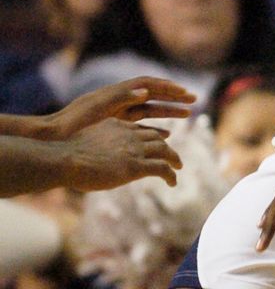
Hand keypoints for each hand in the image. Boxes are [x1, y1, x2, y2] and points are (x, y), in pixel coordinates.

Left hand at [42, 76, 194, 139]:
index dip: (167, 87)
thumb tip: (145, 91)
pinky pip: (139, 125)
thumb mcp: (97, 108)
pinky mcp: (114, 127)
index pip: (148, 84)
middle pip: (152, 95)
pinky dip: (154, 127)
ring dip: (168, 111)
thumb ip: (121, 98)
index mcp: (116, 92)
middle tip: (194, 100)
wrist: (52, 137)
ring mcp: (117, 113)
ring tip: (188, 115)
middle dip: (174, 97)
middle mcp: (119, 100)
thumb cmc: (71, 122)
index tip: (184, 92)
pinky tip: (166, 134)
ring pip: (149, 110)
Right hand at [62, 118, 182, 190]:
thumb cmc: (65, 155)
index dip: (150, 135)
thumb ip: (94, 144)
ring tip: (178, 167)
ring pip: (164, 150)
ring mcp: (134, 149)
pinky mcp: (136, 166)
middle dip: (165, 146)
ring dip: (174, 159)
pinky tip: (172, 182)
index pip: (139, 129)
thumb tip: (88, 157)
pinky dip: (170, 174)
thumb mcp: (84, 141)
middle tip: (171, 156)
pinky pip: (161, 168)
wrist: (65, 159)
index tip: (159, 140)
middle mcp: (129, 134)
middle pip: (156, 138)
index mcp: (116, 125)